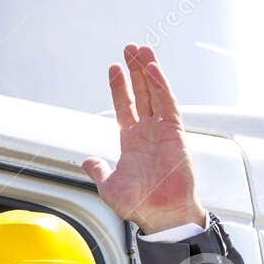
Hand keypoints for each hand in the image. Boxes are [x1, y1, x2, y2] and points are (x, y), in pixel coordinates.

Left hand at [83, 44, 207, 234]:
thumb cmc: (140, 206)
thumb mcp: (109, 187)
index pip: (125, 108)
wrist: (161, 216)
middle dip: (135, 71)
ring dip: (148, 71)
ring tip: (141, 49)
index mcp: (133, 143)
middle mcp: (148, 133)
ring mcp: (162, 131)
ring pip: (155, 93)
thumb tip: (88, 161)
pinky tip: (153, 68)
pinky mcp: (175, 133)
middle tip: (130, 48)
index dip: (119, 88)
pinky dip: (161, 85)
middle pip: (141, 94)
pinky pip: (168, 104)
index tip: (114, 68)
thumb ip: (99, 170)